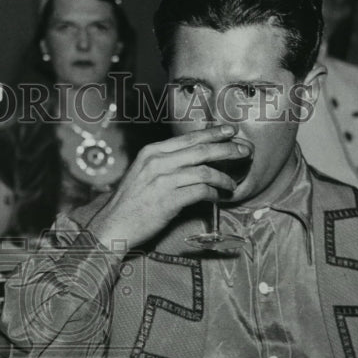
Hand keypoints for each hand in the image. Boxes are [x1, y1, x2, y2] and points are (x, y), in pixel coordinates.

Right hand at [88, 125, 248, 248]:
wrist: (113, 225)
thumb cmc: (129, 203)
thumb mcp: (142, 173)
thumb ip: (163, 163)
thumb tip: (191, 161)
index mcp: (151, 152)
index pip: (188, 138)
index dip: (213, 134)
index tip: (230, 131)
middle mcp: (157, 162)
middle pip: (201, 150)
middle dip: (227, 149)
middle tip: (244, 150)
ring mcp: (163, 181)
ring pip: (205, 171)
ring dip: (224, 178)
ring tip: (232, 184)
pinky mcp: (169, 200)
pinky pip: (201, 192)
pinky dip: (214, 194)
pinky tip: (219, 197)